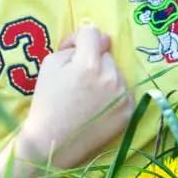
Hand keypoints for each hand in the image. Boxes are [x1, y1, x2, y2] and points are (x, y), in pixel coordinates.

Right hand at [16, 26, 131, 167]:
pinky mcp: (130, 111)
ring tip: (86, 97)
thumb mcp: (49, 65)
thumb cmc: (47, 103)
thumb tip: (100, 39)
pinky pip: (123, 90)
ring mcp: (123, 95)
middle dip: (91, 61)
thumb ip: (74, 46)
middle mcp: (112, 76)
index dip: (77, 39)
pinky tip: (97, 107)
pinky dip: (112, 94)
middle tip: (76, 81)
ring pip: (115, 72)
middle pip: (104, 55)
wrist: (52, 143)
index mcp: (89, 64)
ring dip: (104, 77)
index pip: (92, 33)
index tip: (69, 53)